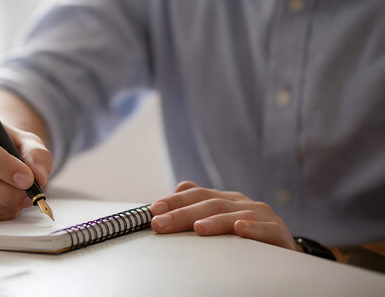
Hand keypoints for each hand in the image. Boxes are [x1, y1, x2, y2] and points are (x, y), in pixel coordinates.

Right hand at [0, 111, 52, 220]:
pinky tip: (7, 206)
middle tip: (29, 196)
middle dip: (5, 193)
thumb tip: (38, 176)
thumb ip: (37, 154)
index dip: (4, 166)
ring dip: (1, 206)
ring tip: (21, 201)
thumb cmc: (7, 143)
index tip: (28, 179)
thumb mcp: (27, 140)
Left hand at [150, 181, 296, 249]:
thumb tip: (177, 188)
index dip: (175, 201)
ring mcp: (261, 216)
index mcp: (225, 199)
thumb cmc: (246, 235)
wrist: (284, 248)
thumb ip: (199, 205)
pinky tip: (240, 230)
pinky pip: (265, 229)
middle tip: (161, 224)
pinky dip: (252, 229)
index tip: (154, 210)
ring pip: (235, 215)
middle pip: (210, 203)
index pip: (196, 194)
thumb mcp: (221, 218)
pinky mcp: (278, 232)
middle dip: (183, 213)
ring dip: (214, 221)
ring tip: (197, 228)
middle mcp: (242, 203)